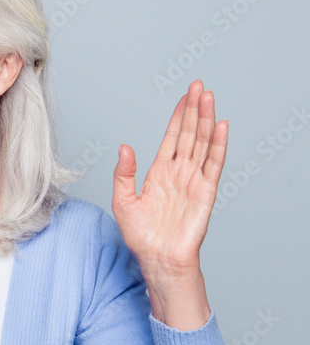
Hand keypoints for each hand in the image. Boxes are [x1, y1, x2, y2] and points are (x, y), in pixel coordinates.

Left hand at [111, 79, 227, 327]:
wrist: (157, 259)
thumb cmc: (141, 236)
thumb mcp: (123, 201)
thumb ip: (124, 174)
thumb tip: (124, 147)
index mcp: (159, 173)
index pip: (171, 138)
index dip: (177, 117)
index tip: (183, 96)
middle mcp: (178, 173)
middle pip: (189, 135)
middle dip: (194, 110)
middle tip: (199, 86)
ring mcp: (194, 181)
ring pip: (202, 144)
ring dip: (206, 120)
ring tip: (209, 97)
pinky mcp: (205, 193)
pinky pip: (213, 165)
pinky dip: (218, 146)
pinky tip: (221, 127)